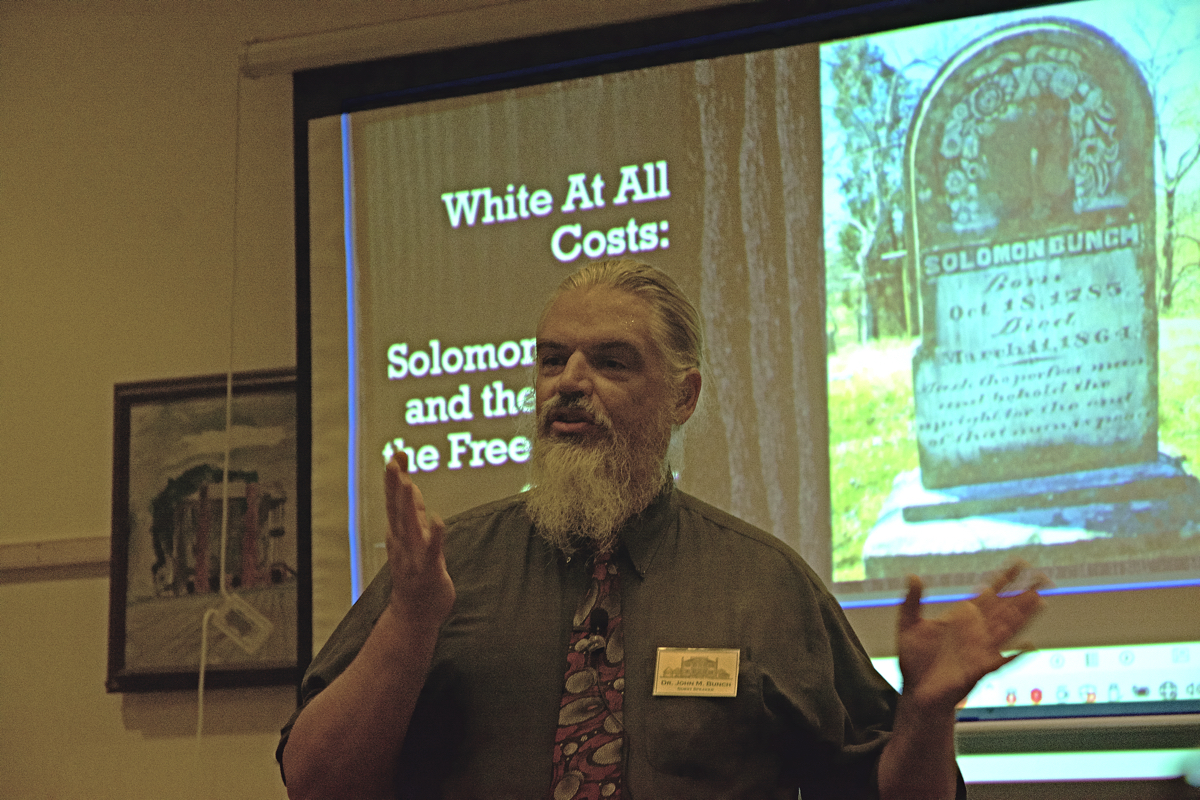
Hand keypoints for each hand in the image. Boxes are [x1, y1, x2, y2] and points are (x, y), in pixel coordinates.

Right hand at [384, 452, 455, 625]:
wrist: (414, 615)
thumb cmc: (416, 574)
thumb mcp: (414, 538)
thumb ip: (413, 512)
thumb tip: (410, 486)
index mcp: (399, 533)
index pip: (395, 501)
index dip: (394, 479)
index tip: (395, 455)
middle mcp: (403, 542)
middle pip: (397, 510)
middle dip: (395, 486)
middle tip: (393, 462)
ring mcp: (413, 557)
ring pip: (410, 528)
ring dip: (409, 506)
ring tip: (409, 485)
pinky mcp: (428, 571)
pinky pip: (432, 551)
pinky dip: (434, 536)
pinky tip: (438, 519)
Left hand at [896, 562, 1045, 713]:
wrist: (916, 692)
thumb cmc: (914, 660)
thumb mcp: (908, 625)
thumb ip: (911, 601)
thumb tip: (913, 576)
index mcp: (962, 618)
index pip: (988, 594)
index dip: (1004, 579)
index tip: (1020, 563)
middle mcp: (976, 631)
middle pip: (1005, 608)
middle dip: (1023, 593)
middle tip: (1043, 577)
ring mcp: (980, 649)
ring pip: (1008, 628)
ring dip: (1024, 615)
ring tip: (1040, 600)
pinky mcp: (979, 669)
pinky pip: (1002, 660)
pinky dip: (1016, 654)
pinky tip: (1030, 646)